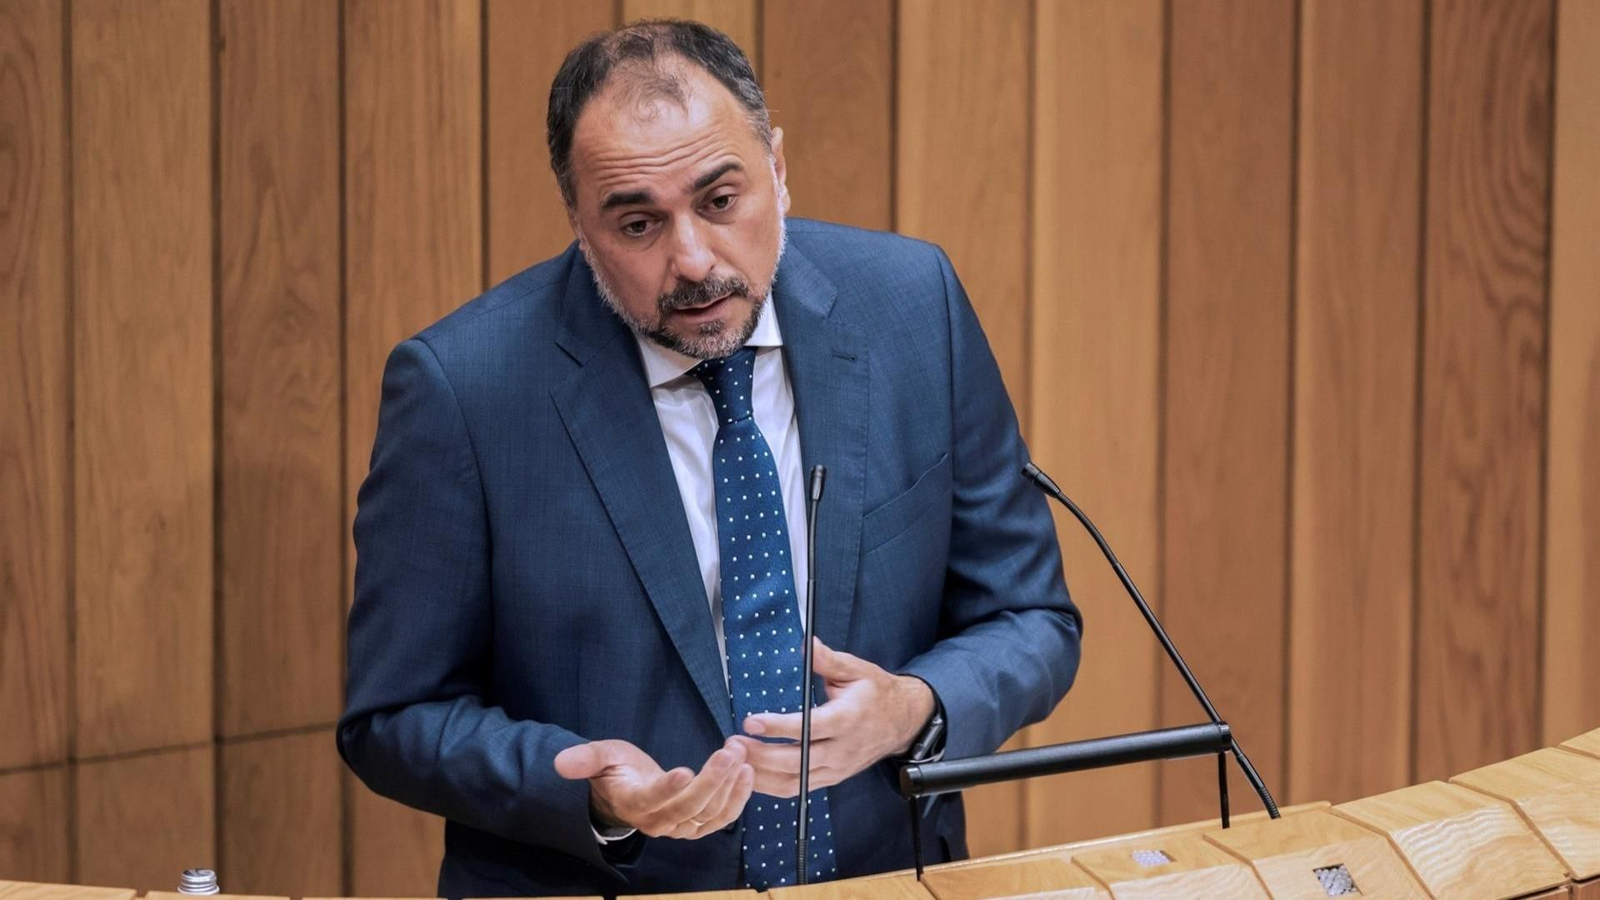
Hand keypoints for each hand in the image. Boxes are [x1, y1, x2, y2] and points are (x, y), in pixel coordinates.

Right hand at [553, 737, 754, 838]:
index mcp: (633, 803)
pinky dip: (737, 800)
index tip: (685, 769)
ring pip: (709, 814)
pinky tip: (748, 774)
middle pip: (689, 807)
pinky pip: (720, 819)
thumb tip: (560, 762)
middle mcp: (657, 822)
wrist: (624, 793)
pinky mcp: (695, 825)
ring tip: (742, 757)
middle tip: (732, 751)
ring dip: (730, 787)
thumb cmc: (614, 771)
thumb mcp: (600, 757)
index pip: (652, 798)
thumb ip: (586, 759)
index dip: (668, 788)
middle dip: (713, 779)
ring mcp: (679, 827)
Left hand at [729, 638, 934, 797]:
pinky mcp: (832, 778)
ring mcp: (837, 768)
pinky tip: (751, 775)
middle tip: (733, 744)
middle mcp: (842, 749)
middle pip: (797, 762)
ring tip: (735, 760)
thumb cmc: (875, 693)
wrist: (902, 721)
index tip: (752, 721)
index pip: (810, 728)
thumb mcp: (856, 669)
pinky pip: (798, 789)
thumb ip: (828, 660)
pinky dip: (772, 787)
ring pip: (795, 782)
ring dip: (761, 775)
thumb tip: (807, 644)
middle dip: (761, 756)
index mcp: (848, 720)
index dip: (779, 727)